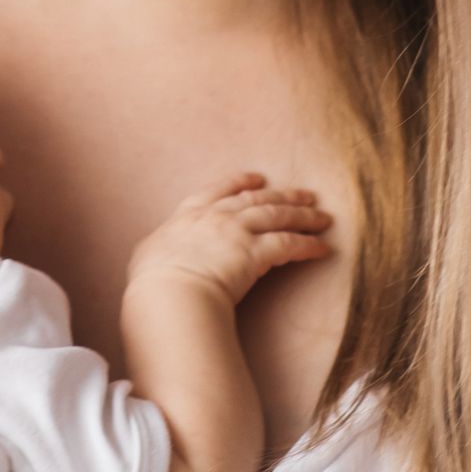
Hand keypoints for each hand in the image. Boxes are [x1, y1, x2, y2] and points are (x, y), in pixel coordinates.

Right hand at [124, 172, 330, 310]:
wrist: (168, 292)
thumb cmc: (152, 282)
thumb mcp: (147, 256)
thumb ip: (159, 248)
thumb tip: (156, 254)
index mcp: (189, 215)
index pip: (218, 191)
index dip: (240, 182)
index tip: (258, 179)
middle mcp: (216, 217)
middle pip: (258, 200)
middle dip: (284, 196)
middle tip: (306, 195)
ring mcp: (237, 232)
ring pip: (278, 216)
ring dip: (303, 216)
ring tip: (323, 218)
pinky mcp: (255, 253)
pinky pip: (289, 244)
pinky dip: (308, 244)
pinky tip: (322, 248)